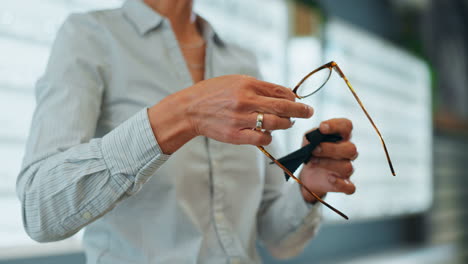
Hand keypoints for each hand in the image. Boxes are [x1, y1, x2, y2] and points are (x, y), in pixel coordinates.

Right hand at [148, 75, 313, 153]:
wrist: (190, 109)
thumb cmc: (214, 93)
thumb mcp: (235, 81)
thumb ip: (259, 87)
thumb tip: (284, 94)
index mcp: (247, 84)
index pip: (279, 91)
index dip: (293, 97)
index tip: (299, 101)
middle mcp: (245, 100)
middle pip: (283, 107)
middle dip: (300, 111)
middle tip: (309, 112)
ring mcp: (240, 119)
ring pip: (275, 124)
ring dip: (286, 124)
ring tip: (287, 123)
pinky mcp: (235, 135)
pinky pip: (262, 139)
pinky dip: (269, 137)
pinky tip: (267, 133)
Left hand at [299, 118, 357, 202]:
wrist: (308, 174)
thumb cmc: (312, 153)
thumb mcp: (308, 142)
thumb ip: (311, 136)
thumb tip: (312, 138)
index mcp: (341, 138)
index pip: (347, 126)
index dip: (337, 125)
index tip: (322, 127)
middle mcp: (347, 152)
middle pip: (350, 148)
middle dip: (330, 148)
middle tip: (314, 149)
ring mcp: (347, 169)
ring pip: (347, 166)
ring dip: (328, 163)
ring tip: (313, 162)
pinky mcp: (344, 184)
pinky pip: (350, 186)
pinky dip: (340, 183)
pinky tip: (329, 178)